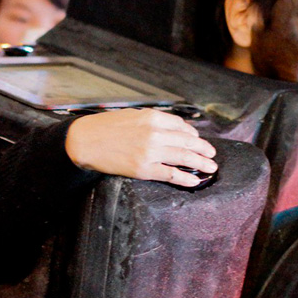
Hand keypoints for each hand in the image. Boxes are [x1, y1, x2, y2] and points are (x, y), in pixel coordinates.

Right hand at [64, 109, 216, 186]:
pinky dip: (186, 178)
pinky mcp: (144, 169)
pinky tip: (195, 181)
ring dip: (201, 163)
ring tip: (211, 168)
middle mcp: (154, 134)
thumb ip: (153, 121)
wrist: (84, 141)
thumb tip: (174, 129)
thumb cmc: (106, 127)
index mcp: (152, 117)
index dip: (192, 134)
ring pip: (184, 157)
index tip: (196, 140)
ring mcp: (150, 152)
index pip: (181, 126)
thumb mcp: (133, 115)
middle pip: (188, 141)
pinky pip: (171, 174)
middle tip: (212, 154)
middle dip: (203, 149)